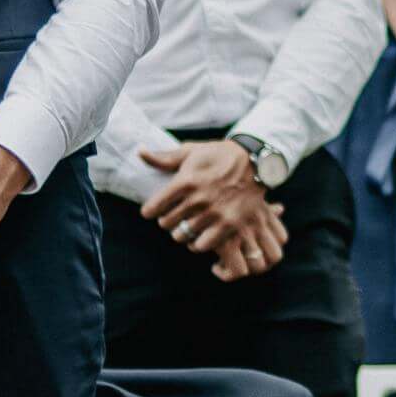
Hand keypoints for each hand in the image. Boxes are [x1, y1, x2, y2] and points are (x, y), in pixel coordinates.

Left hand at [137, 142, 284, 275]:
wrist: (256, 162)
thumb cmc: (219, 155)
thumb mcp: (192, 151)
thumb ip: (164, 157)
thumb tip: (139, 151)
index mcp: (185, 180)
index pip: (152, 208)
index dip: (151, 211)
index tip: (155, 210)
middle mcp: (198, 198)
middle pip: (166, 223)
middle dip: (168, 220)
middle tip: (175, 216)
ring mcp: (214, 213)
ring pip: (182, 235)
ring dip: (182, 232)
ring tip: (188, 225)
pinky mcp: (229, 223)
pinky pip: (201, 245)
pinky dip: (198, 243)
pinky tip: (200, 235)